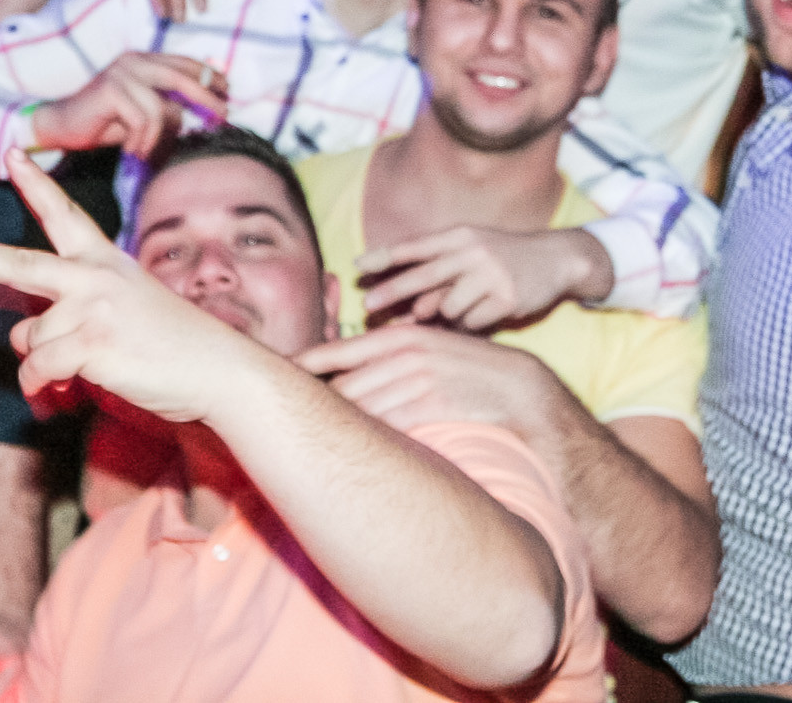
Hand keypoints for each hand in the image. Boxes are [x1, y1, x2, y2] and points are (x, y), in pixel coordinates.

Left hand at [0, 150, 259, 420]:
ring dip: (39, 366)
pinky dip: (42, 388)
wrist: (219, 368)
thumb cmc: (174, 346)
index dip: (36, 185)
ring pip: (29, 340)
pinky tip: (59, 395)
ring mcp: (93, 309)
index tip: (13, 154)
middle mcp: (95, 278)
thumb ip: (69, 316)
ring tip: (67, 379)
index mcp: (106, 263)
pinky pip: (40, 370)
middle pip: (20, 264)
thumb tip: (21, 338)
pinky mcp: (93, 344)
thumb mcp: (123, 315)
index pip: (66, 217)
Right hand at [31, 53, 226, 158]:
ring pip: (162, 108)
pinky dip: (142, 140)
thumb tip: (203, 110)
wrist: (61, 126)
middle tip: (224, 115)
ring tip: (144, 152)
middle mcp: (133, 61)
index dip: (208, 75)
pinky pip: (143, 119)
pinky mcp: (111, 90)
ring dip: (158, 137)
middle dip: (207, 96)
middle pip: (181, 77)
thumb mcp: (142, 113)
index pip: (183, 63)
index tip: (228, 89)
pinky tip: (132, 150)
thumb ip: (167, 106)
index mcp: (142, 61)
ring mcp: (121, 73)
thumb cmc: (103, 122)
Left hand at [295, 325, 549, 432]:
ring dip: (339, 431)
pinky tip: (361, 456)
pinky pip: (388, 428)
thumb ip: (387, 355)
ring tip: (315, 448)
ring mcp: (417, 379)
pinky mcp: (432, 405)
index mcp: (396, 336)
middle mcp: (402, 354)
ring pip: (360, 409)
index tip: (273, 378)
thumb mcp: (425, 348)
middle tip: (285, 423)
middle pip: (340, 387)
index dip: (300, 367)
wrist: (517, 388)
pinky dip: (372, 442)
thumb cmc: (465, 369)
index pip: (333, 352)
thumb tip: (345, 369)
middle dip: (313, 407)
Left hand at [355, 226, 609, 329]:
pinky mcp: (507, 298)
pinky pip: (472, 322)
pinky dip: (471, 324)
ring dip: (447, 316)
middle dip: (393, 292)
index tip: (357, 267)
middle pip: (424, 275)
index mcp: (459, 235)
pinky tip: (483, 315)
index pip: (415, 245)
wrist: (557, 259)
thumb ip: (440, 273)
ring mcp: (491, 274)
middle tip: (366, 308)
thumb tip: (408, 307)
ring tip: (463, 307)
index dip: (385, 256)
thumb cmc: (503, 257)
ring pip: (448, 307)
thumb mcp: (471, 251)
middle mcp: (472, 251)